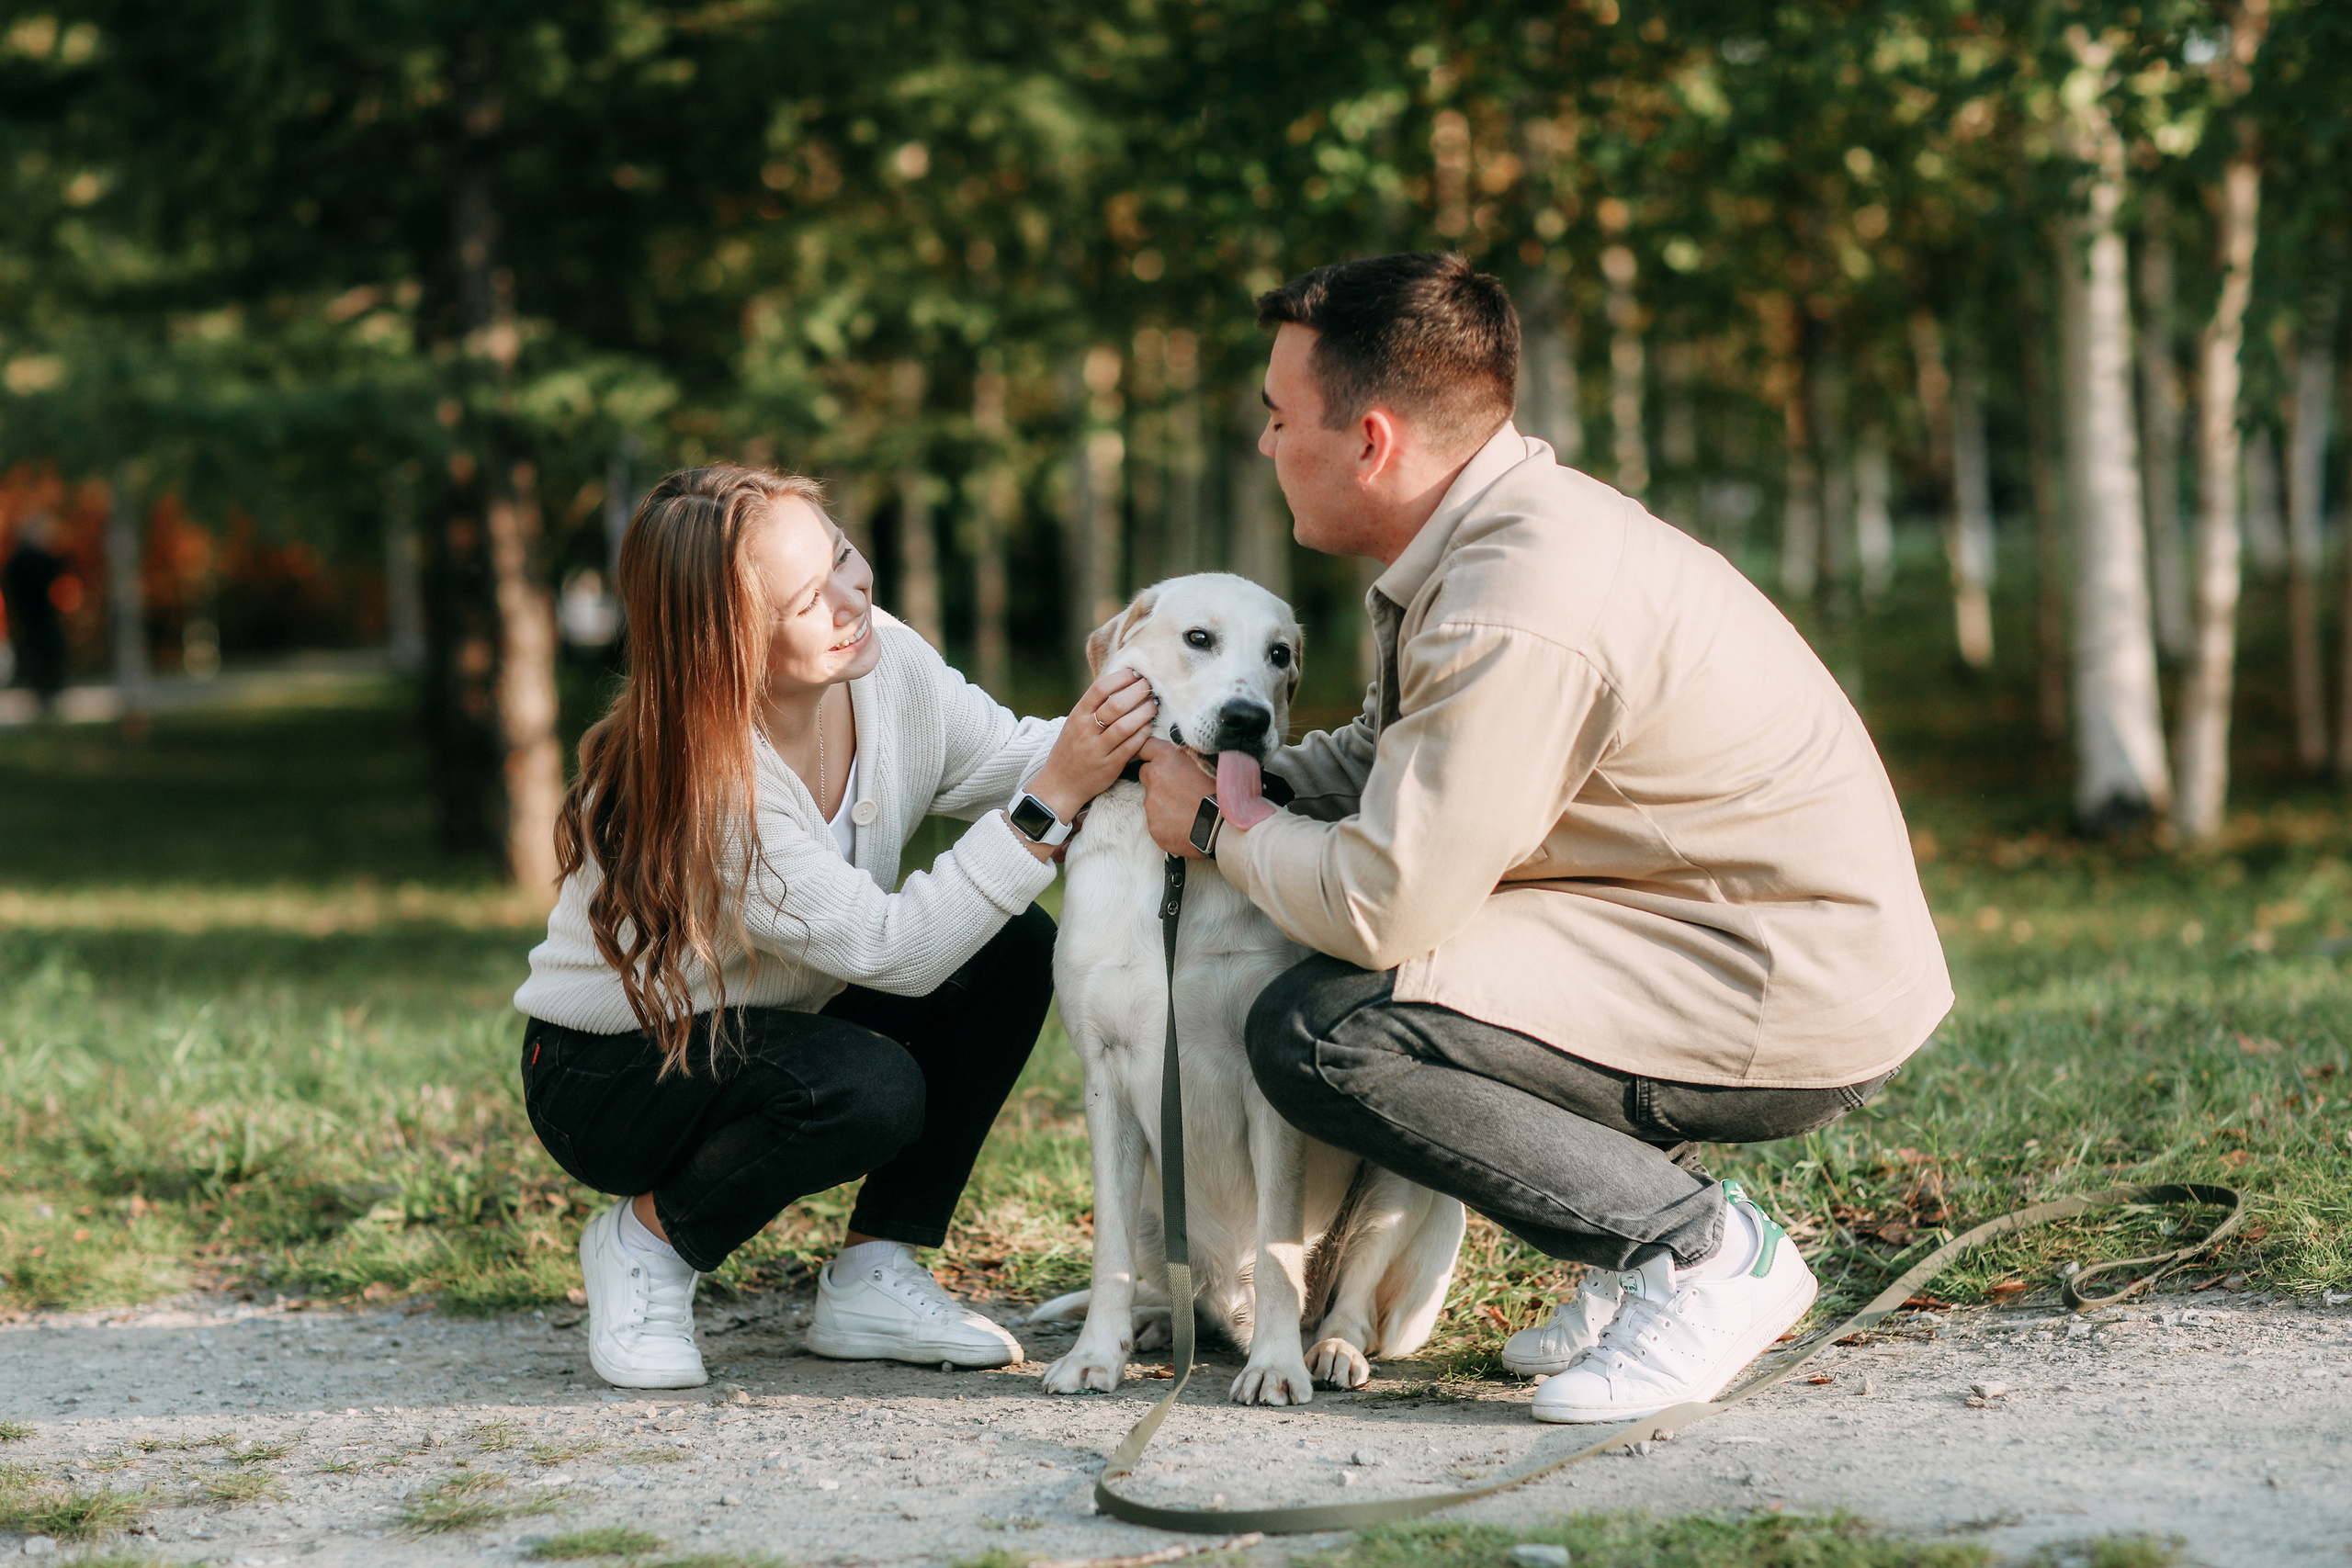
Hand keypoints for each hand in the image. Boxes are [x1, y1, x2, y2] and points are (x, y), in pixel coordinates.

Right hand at [1024, 668, 1157, 823]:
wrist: (1059, 785)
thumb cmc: (1071, 750)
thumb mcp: (1075, 724)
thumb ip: (1093, 707)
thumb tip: (1121, 684)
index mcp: (1077, 715)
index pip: (1100, 689)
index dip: (1120, 678)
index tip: (1135, 674)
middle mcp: (1086, 730)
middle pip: (1116, 705)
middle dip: (1137, 692)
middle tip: (1149, 686)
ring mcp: (1097, 749)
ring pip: (1125, 726)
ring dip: (1144, 712)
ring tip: (1153, 705)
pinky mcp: (1109, 766)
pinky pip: (1130, 746)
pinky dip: (1143, 734)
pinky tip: (1149, 727)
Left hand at [1139, 737, 1218, 857]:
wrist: (1223, 827)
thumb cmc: (1221, 791)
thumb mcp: (1207, 760)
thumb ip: (1186, 754)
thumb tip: (1180, 750)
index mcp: (1167, 757)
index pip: (1145, 746)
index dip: (1147, 751)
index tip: (1149, 755)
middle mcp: (1154, 776)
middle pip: (1146, 772)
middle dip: (1157, 777)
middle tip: (1179, 786)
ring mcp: (1151, 802)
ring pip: (1151, 797)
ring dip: (1163, 800)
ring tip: (1187, 807)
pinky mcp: (1153, 824)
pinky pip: (1156, 819)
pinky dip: (1166, 820)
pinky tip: (1184, 822)